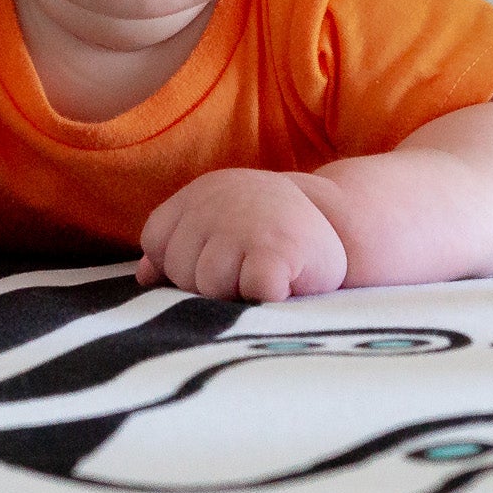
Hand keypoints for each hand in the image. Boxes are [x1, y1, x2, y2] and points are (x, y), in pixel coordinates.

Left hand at [135, 169, 347, 301]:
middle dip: (210, 285)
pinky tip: (282, 288)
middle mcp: (218, 201)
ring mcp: (246, 226)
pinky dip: (264, 299)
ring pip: (209, 287)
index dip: (187, 265)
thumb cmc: (278, 238)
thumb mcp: (224, 231)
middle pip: (180, 269)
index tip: (225, 262)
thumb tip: (145, 275)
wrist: (347, 223)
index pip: (158, 242)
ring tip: (268, 279)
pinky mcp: (275, 255)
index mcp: (202, 193)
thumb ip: (181, 249)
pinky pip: (248, 292)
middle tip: (250, 271)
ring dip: (238, 295)